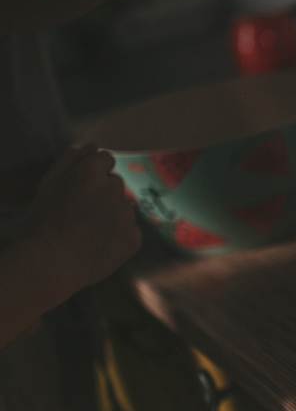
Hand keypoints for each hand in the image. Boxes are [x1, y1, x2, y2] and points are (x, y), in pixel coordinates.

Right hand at [24, 143, 140, 294]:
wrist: (53, 265)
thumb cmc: (45, 222)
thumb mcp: (48, 184)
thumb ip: (71, 159)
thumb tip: (95, 145)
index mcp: (92, 172)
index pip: (105, 159)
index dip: (91, 174)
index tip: (79, 189)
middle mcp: (114, 190)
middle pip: (115, 184)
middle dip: (101, 193)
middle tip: (78, 214)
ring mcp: (127, 215)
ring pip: (123, 207)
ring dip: (110, 214)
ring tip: (87, 232)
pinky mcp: (135, 238)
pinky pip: (130, 230)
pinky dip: (119, 235)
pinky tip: (99, 244)